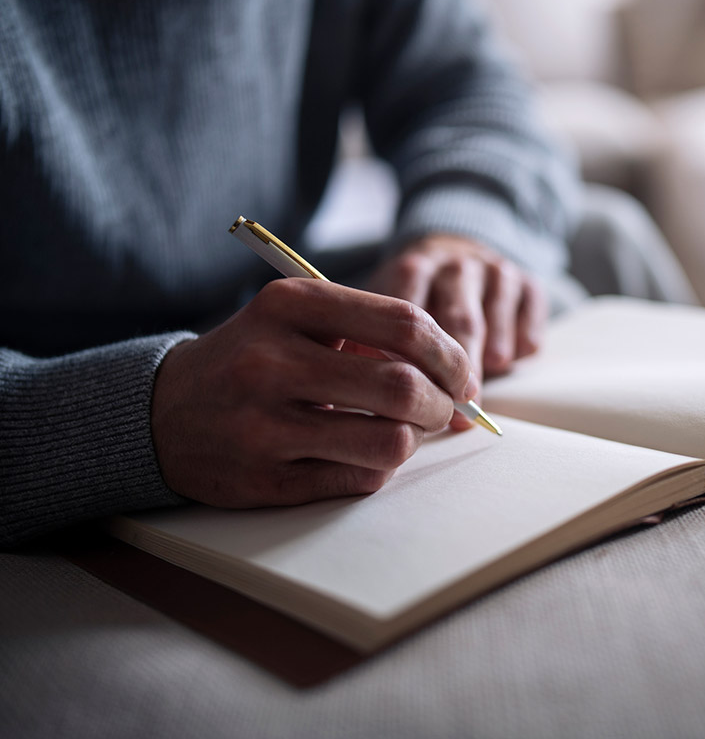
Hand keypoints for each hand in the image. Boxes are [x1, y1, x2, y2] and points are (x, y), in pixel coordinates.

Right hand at [151, 278, 476, 507]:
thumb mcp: (296, 320)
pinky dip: (378, 469)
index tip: (463, 376)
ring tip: (405, 432)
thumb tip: (457, 373)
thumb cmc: (252, 360)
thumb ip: (369, 331)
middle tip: (444, 410)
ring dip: (413, 441)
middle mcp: (271, 362)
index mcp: (289, 306)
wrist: (160, 413)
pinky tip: (362, 455)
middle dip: (442, 404)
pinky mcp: (263, 479)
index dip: (451, 355)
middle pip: (402, 386)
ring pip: (389, 442)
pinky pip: (358, 480)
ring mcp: (264, 425)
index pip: (405, 324)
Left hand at [368, 234, 546, 425]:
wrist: (455, 253)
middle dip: (459, 368)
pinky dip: (522, 342)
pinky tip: (509, 361)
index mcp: (415, 269)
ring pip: (497, 314)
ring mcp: (495, 271)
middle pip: (460, 320)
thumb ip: (377, 340)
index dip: (414, 360)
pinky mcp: (529, 281)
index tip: (413, 396)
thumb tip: (378, 392)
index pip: (412, 313)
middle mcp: (456, 265)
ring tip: (487, 379)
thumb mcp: (387, 306)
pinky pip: (530, 314)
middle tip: (457, 407)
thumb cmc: (418, 297)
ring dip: (494, 352)